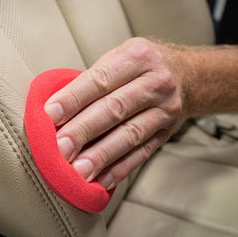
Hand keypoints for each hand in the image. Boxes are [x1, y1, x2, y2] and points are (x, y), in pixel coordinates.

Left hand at [44, 38, 187, 189]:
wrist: (188, 76)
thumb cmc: (141, 68)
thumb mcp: (120, 58)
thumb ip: (91, 81)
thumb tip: (53, 112)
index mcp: (137, 56)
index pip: (100, 80)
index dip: (73, 99)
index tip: (49, 116)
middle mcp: (155, 82)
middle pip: (115, 109)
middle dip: (83, 131)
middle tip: (59, 149)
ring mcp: (165, 110)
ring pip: (129, 135)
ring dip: (101, 155)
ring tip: (78, 171)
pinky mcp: (167, 133)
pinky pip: (141, 153)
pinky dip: (120, 169)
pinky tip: (101, 180)